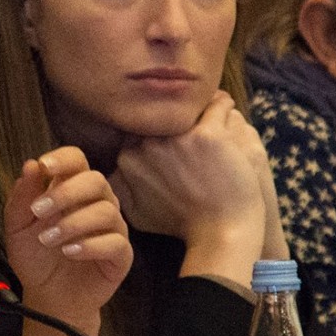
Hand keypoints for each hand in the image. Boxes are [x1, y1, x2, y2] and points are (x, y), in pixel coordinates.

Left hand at [4, 146, 132, 329]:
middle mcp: (96, 203)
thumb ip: (22, 198)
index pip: (77, 160)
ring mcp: (112, 228)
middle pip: (96, 180)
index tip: (44, 167)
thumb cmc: (35, 256)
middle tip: (38, 211)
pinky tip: (69, 252)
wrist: (47, 296)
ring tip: (48, 240)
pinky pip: (116, 242)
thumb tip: (30, 165)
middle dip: (66, 192)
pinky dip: (91, 245)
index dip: (63, 159)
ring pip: (106, 211)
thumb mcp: (17, 227)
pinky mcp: (120, 255)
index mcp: (71, 189)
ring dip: (73, 223)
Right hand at [111, 92, 284, 275]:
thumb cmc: (181, 223)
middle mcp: (148, 143)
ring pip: (191, 103)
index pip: (144, 123)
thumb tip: (109, 170)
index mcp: (129, 156)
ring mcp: (177, 137)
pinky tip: (227, 112)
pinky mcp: (208, 135)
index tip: (174, 130)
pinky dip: (224, 105)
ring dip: (202, 106)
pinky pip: (218, 103)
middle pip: (164, 110)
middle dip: (179, 114)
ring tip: (214, 116)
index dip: (161, 125)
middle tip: (195, 123)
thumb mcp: (136, 212)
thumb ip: (118, 186)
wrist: (219, 232)